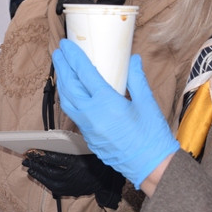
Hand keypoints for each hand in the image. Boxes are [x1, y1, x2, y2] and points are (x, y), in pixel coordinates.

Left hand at [23, 150, 125, 208]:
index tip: (32, 150)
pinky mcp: (68, 192)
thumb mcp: (83, 150)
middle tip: (25, 157)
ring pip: (48, 179)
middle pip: (49, 169)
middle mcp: (72, 176)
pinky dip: (42, 180)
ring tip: (27, 165)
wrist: (104, 178)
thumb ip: (68, 148)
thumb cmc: (92, 160)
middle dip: (35, 163)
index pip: (55, 158)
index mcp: (77, 163)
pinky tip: (35, 174)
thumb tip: (49, 144)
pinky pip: (51, 186)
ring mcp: (70, 186)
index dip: (42, 154)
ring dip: (36, 172)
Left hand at [53, 39, 178, 188]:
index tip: (66, 45)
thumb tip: (133, 60)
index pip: (84, 74)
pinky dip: (69, 99)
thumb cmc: (152, 136)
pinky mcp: (89, 138)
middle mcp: (92, 115)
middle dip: (62, 67)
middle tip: (58, 52)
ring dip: (63, 84)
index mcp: (106, 103)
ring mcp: (88, 128)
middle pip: (70, 86)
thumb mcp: (147, 103)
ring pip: (67, 102)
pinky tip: (72, 93)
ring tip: (61, 70)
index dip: (73, 57)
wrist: (151, 167)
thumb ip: (136, 79)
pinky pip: (73, 114)